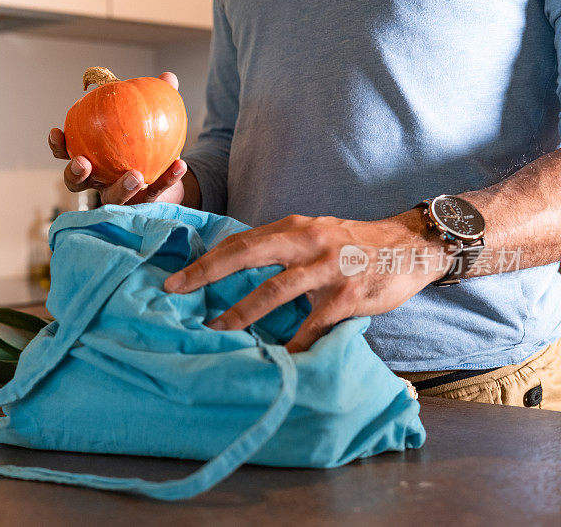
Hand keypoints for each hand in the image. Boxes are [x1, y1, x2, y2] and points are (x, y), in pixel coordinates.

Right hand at [49, 72, 187, 205]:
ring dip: (122, 188)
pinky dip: (167, 178)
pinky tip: (179, 164)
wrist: (166, 170)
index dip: (58, 145)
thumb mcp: (147, 116)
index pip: (66, 152)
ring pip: (114, 199)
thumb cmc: (145, 139)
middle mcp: (99, 180)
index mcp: (90, 157)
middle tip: (83, 163)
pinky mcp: (144, 203)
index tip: (57, 131)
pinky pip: (156, 191)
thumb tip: (167, 77)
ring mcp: (120, 195)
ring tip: (136, 176)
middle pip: (76, 184)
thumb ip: (154, 98)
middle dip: (74, 174)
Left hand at [164, 210, 450, 351]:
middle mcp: (307, 242)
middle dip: (207, 273)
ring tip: (216, 332)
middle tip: (176, 290)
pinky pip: (314, 323)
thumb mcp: (313, 235)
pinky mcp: (349, 294)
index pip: (240, 241)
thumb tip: (234, 265)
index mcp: (294, 228)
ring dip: (241, 313)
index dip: (206, 258)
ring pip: (275, 290)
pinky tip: (277, 359)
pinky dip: (294, 343)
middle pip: (247, 254)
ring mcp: (328, 267)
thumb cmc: (353, 245)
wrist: (411, 247)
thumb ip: (279, 247)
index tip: (177, 276)